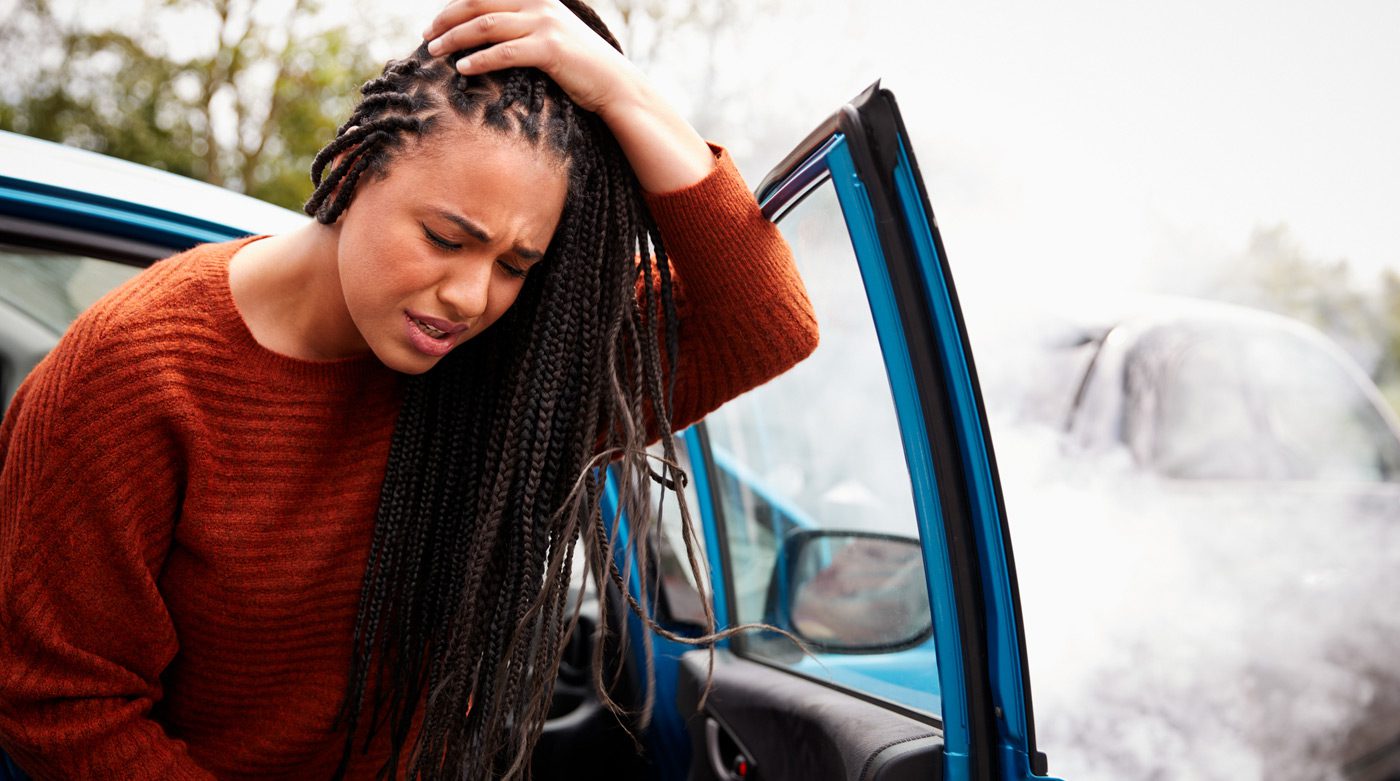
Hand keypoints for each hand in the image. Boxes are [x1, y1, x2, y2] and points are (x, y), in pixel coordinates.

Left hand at [422, 0, 641, 119]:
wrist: (615, 85)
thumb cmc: (580, 67)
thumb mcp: (550, 36)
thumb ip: (522, 27)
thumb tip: (485, 35)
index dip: (454, 6)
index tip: (434, 24)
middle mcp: (539, 3)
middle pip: (478, 3)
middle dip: (446, 19)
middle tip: (426, 37)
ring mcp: (545, 24)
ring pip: (485, 25)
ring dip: (455, 38)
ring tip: (435, 53)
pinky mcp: (550, 49)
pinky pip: (504, 51)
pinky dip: (479, 60)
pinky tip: (462, 68)